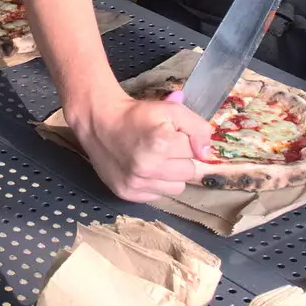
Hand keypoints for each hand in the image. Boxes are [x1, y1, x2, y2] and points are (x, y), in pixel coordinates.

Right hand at [71, 88, 220, 201]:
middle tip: (165, 147)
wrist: (99, 122)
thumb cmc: (137, 115)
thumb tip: (207, 154)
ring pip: (177, 188)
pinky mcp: (128, 194)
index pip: (196, 153)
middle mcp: (148, 167)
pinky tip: (144, 170)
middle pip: (190, 172)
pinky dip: (155, 184)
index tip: (173, 135)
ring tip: (156, 159)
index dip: (187, 142)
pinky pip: (158, 195)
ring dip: (171, 175)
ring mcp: (137, 183)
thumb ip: (197, 128)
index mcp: (161, 143)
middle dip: (181, 159)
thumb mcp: (171, 110)